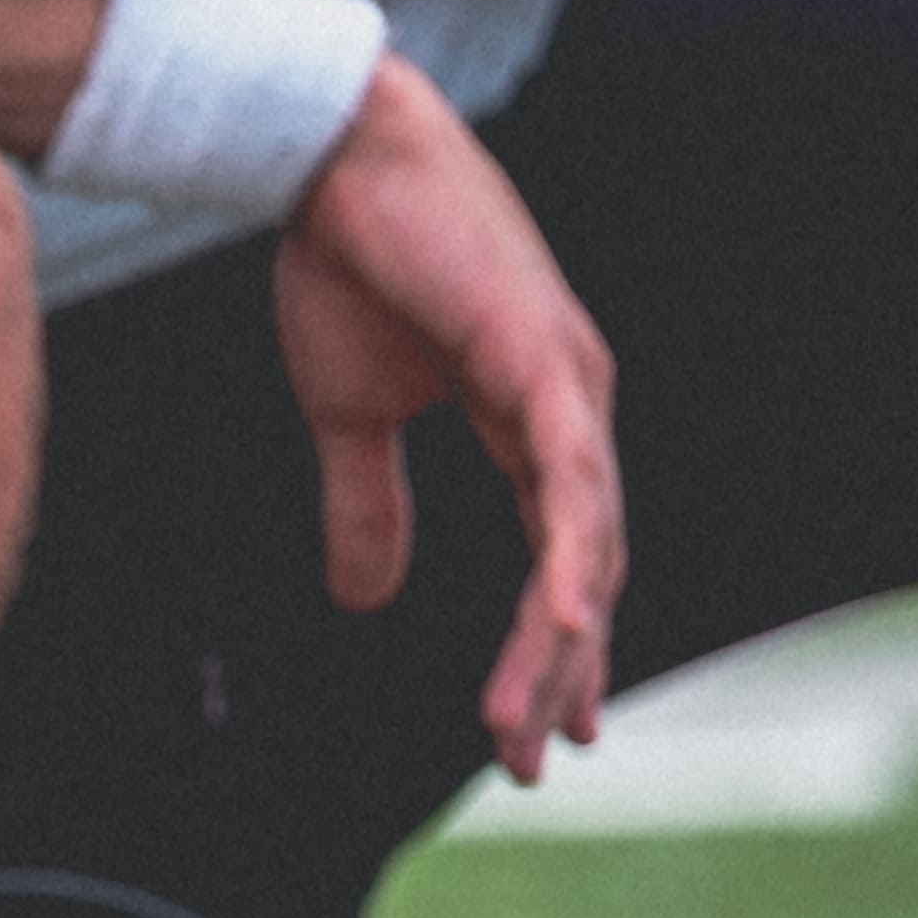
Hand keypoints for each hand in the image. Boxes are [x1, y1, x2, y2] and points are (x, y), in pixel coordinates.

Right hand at [266, 60, 621, 778]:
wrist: (331, 159)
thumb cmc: (346, 263)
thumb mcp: (349, 414)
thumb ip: (367, 505)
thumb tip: (366, 601)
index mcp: (535, 416)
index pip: (563, 549)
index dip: (553, 640)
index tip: (541, 728)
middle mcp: (573, 403)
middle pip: (586, 561)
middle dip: (558, 666)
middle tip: (536, 758)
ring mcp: (569, 379)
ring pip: (585, 538)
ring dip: (558, 639)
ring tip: (532, 726)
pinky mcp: (541, 357)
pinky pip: (569, 477)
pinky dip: (572, 553)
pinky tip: (569, 622)